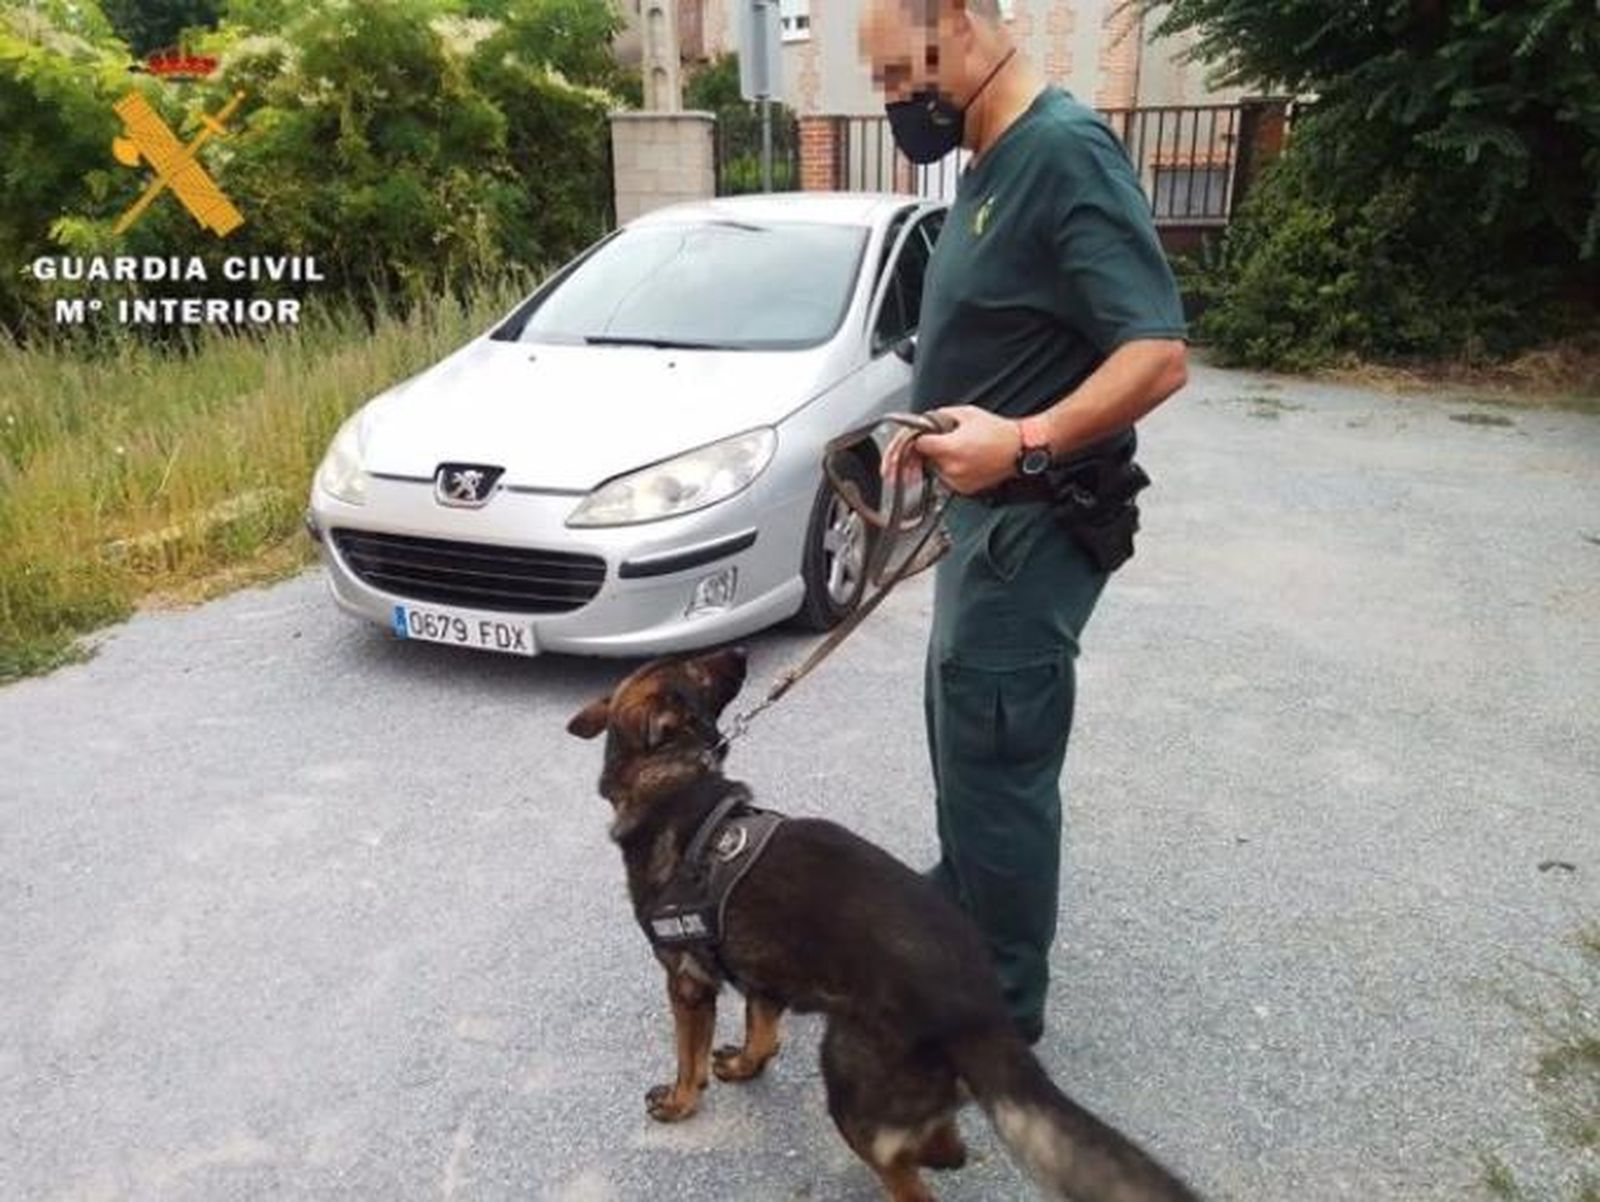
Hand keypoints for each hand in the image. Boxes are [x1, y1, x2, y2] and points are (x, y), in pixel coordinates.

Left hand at [881, 405, 1021, 495]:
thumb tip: (923, 423)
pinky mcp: (964, 490)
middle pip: (922, 460)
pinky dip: (946, 471)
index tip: (904, 443)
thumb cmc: (998, 432)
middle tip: (908, 454)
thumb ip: (939, 417)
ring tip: (950, 449)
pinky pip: (945, 479)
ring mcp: (957, 482)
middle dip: (916, 454)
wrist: (1020, 451)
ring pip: (933, 471)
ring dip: (932, 462)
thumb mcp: (966, 414)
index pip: (917, 446)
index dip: (908, 442)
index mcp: (950, 448)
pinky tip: (959, 460)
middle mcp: (951, 468)